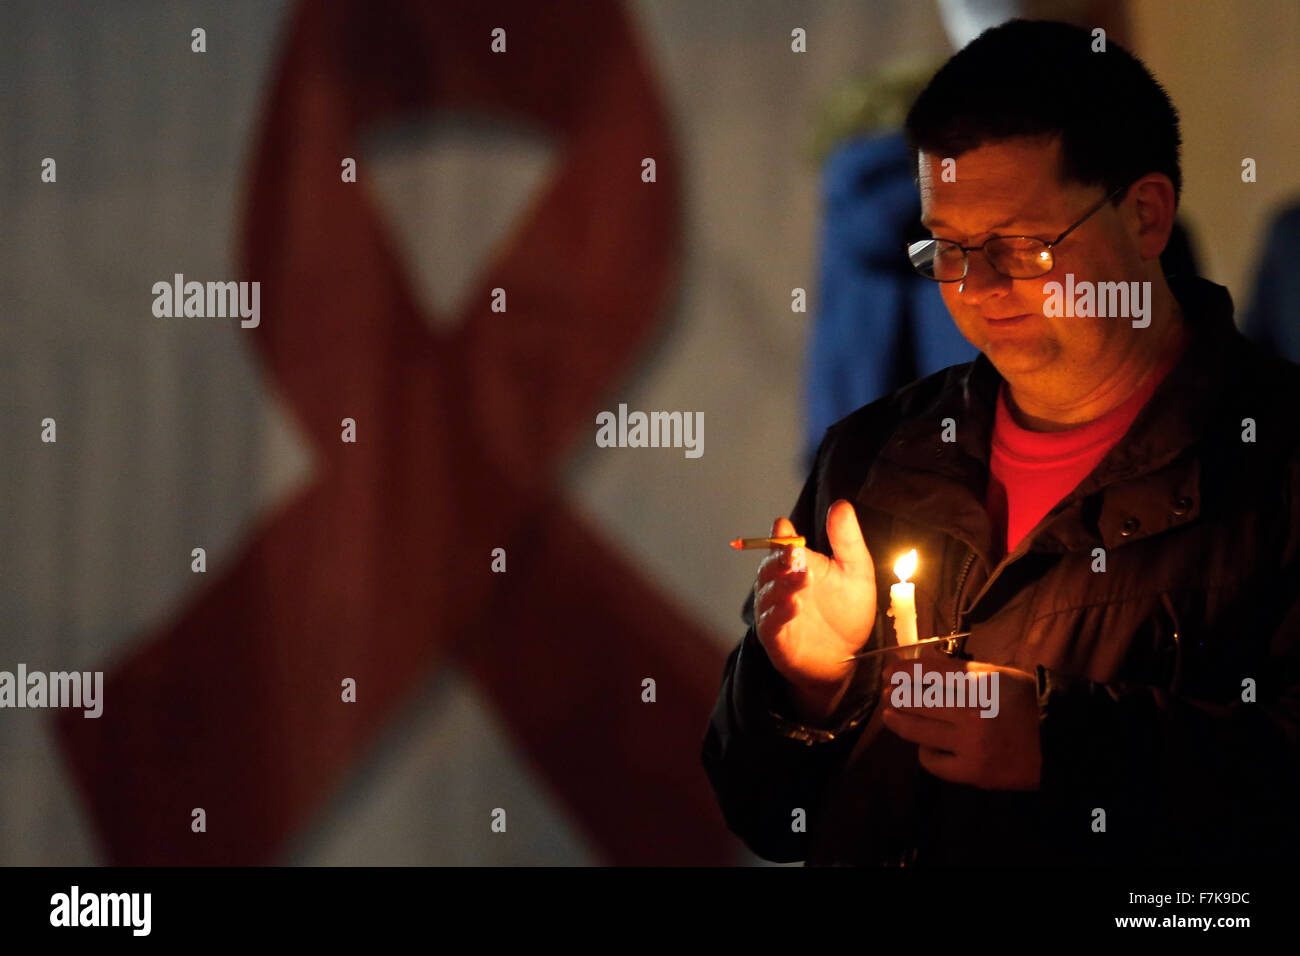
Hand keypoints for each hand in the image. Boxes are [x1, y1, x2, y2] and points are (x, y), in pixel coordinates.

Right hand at [752, 500, 875, 698]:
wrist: (846, 658)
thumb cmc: (846, 611)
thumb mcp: (855, 571)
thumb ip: (846, 540)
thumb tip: (841, 504)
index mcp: (797, 565)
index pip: (782, 545)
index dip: (781, 536)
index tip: (784, 526)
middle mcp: (780, 585)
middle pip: (770, 566)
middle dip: (781, 559)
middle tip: (796, 554)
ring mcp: (774, 611)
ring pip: (768, 593)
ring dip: (783, 585)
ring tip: (802, 581)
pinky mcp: (775, 637)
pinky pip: (770, 622)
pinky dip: (780, 613)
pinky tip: (794, 607)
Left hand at [879, 645, 1041, 789]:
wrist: (1061, 745)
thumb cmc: (1028, 704)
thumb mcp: (999, 676)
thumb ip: (960, 668)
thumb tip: (922, 657)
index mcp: (982, 683)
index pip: (930, 672)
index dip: (904, 670)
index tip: (889, 671)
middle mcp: (973, 711)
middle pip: (918, 700)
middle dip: (895, 694)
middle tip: (885, 692)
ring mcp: (971, 744)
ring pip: (919, 731)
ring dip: (898, 721)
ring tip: (889, 716)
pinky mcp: (972, 772)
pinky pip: (933, 762)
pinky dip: (924, 753)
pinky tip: (924, 746)